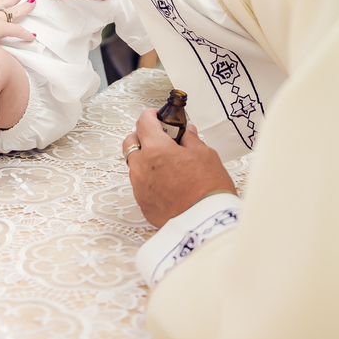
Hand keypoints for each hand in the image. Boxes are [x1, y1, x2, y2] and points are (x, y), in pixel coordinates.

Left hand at [123, 109, 235, 227]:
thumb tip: (187, 133)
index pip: (143, 122)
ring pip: (134, 165)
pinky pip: (140, 185)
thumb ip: (191, 140)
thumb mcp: (205, 155)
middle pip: (130, 142)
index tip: (157, 116)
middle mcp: (141, 167)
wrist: (207, 223)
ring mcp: (139, 187)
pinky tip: (166, 182)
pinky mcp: (142, 204)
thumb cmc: (208, 188)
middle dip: (142, 136)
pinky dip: (149, 179)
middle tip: (160, 138)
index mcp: (155, 149)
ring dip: (145, 159)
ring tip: (166, 163)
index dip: (151, 115)